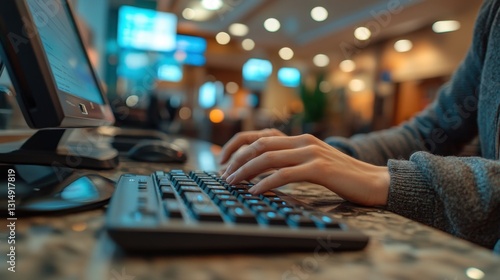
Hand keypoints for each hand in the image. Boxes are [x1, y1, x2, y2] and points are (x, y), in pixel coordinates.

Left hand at [221, 132, 389, 205]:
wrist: (374, 182)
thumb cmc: (343, 176)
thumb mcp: (314, 163)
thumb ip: (292, 161)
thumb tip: (262, 172)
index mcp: (300, 139)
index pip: (260, 135)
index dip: (237, 146)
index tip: (223, 160)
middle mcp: (303, 141)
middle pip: (259, 144)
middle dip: (236, 159)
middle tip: (224, 175)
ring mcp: (312, 153)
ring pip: (268, 157)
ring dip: (246, 171)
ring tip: (232, 183)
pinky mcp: (320, 168)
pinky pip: (285, 174)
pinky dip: (266, 182)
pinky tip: (255, 191)